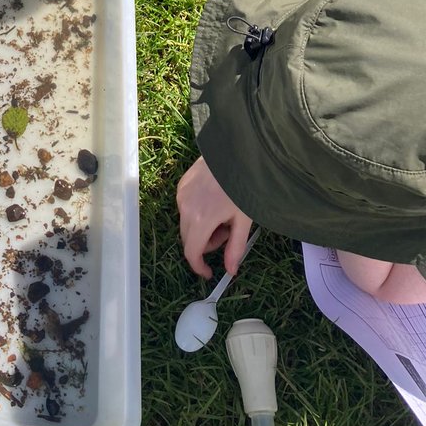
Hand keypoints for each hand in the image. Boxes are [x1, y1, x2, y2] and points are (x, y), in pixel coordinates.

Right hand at [176, 155, 252, 278]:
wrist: (234, 153)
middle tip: (227, 232)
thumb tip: (231, 270)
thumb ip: (235, 248)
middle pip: (189, 239)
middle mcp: (185, 208)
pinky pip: (186, 207)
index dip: (199, 266)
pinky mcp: (182, 184)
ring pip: (187, 223)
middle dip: (206, 243)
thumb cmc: (242, 186)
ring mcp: (181, 194)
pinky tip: (214, 200)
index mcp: (200, 220)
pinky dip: (197, 212)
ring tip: (222, 213)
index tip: (209, 272)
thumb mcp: (243, 220)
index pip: (191, 252)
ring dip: (202, 227)